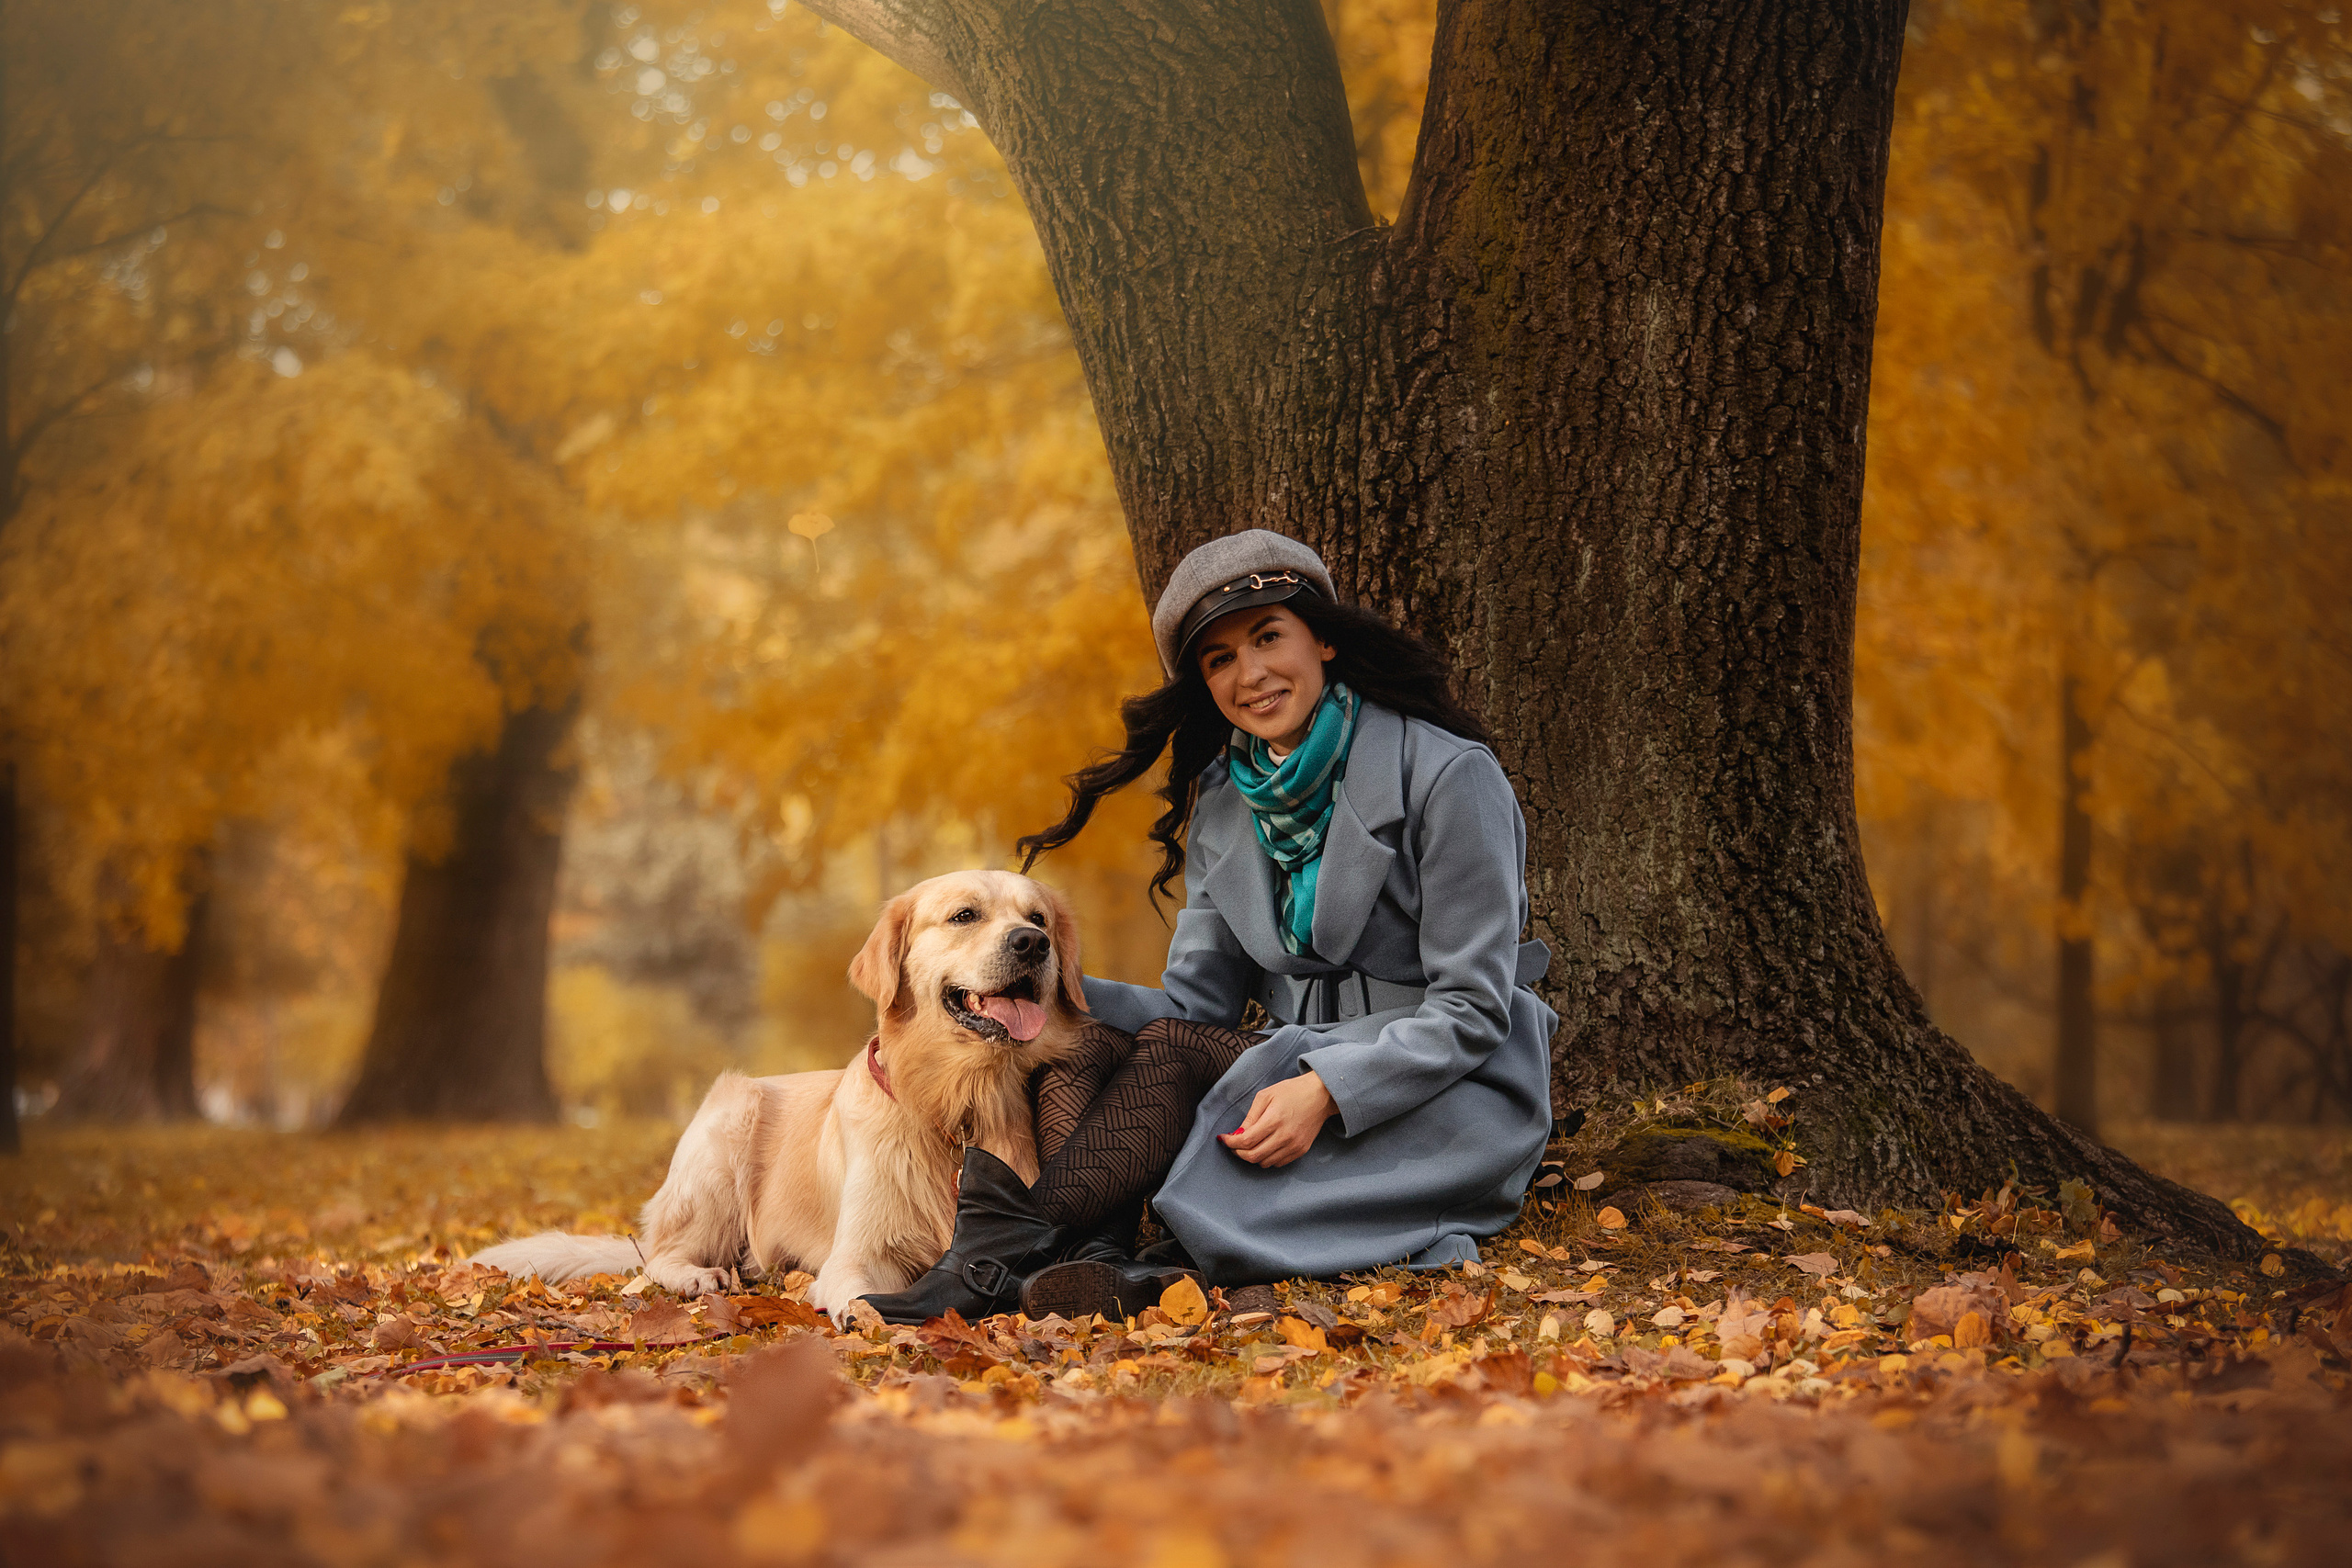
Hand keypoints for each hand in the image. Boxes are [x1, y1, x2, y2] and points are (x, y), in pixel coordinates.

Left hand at [1219, 1070, 1336, 1167]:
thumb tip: (1238, 1134)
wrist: (1321, 1095)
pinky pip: (1278, 1163)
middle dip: (1238, 1152)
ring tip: (1249, 1145)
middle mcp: (1285, 1136)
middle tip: (1233, 1145)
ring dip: (1252, 1157)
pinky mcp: (1301, 1150)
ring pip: (1264, 1163)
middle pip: (1253, 1156)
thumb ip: (1250, 1117)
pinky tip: (1265, 1147)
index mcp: (1274, 1119)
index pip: (1246, 1141)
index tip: (1224, 1139)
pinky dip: (1267, 1159)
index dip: (1230, 1143)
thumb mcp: (1266, 1095)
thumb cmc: (1292, 1091)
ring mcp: (1294, 1145)